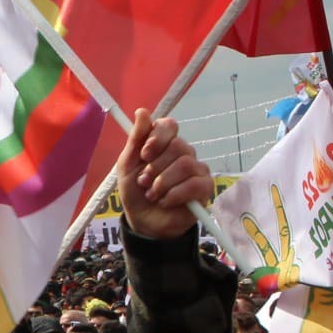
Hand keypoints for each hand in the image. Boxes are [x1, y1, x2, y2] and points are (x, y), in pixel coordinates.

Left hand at [116, 111, 211, 239]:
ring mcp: (197, 169)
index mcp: (165, 143)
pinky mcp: (205, 188)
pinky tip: (165, 201)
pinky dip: (174, 195)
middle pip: (177, 146)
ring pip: (185, 165)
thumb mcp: (128, 165)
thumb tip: (142, 111)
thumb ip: (135, 139)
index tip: (144, 154)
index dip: (157, 137)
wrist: (144, 220)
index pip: (169, 126)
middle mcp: (184, 152)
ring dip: (162, 183)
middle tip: (143, 182)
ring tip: (152, 194)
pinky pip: (194, 184)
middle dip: (155, 167)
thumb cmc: (136, 191)